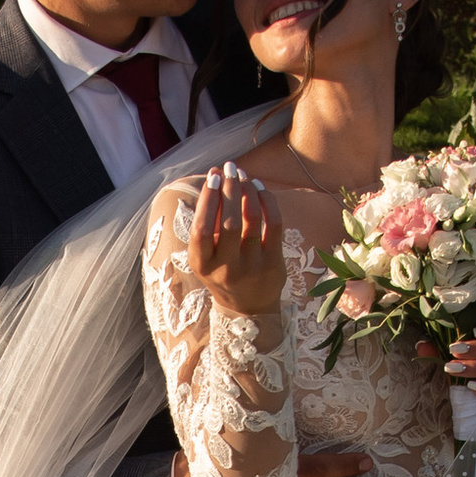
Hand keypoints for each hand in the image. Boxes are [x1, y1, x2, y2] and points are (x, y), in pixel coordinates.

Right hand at [183, 163, 285, 321]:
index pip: (201, 228)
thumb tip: (216, 176)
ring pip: (252, 220)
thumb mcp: (207, 255)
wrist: (249, 308)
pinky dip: (268, 202)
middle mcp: (226, 268)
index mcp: (202, 264)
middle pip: (229, 221)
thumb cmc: (223, 271)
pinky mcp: (274, 263)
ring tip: (244, 176)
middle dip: (230, 189)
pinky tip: (260, 188)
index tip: (213, 176)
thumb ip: (209, 221)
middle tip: (230, 168)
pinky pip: (274, 225)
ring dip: (248, 191)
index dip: (208, 198)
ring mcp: (252, 267)